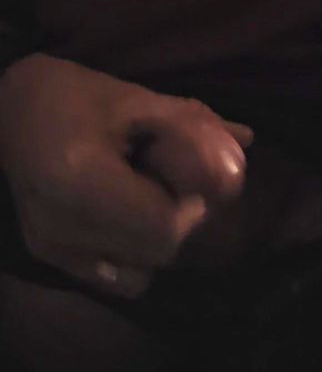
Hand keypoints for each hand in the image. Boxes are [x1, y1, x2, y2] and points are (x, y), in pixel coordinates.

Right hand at [0, 54, 252, 297]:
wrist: (10, 110)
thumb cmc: (76, 95)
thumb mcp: (138, 99)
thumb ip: (194, 125)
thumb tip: (248, 145)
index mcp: (81, 178)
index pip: (167, 226)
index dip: (193, 202)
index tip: (187, 171)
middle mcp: (60, 226)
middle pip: (159, 251)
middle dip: (180, 216)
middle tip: (164, 175)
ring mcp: (52, 248)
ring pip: (145, 271)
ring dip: (160, 236)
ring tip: (140, 192)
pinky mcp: (50, 257)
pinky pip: (120, 276)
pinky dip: (137, 251)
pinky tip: (123, 213)